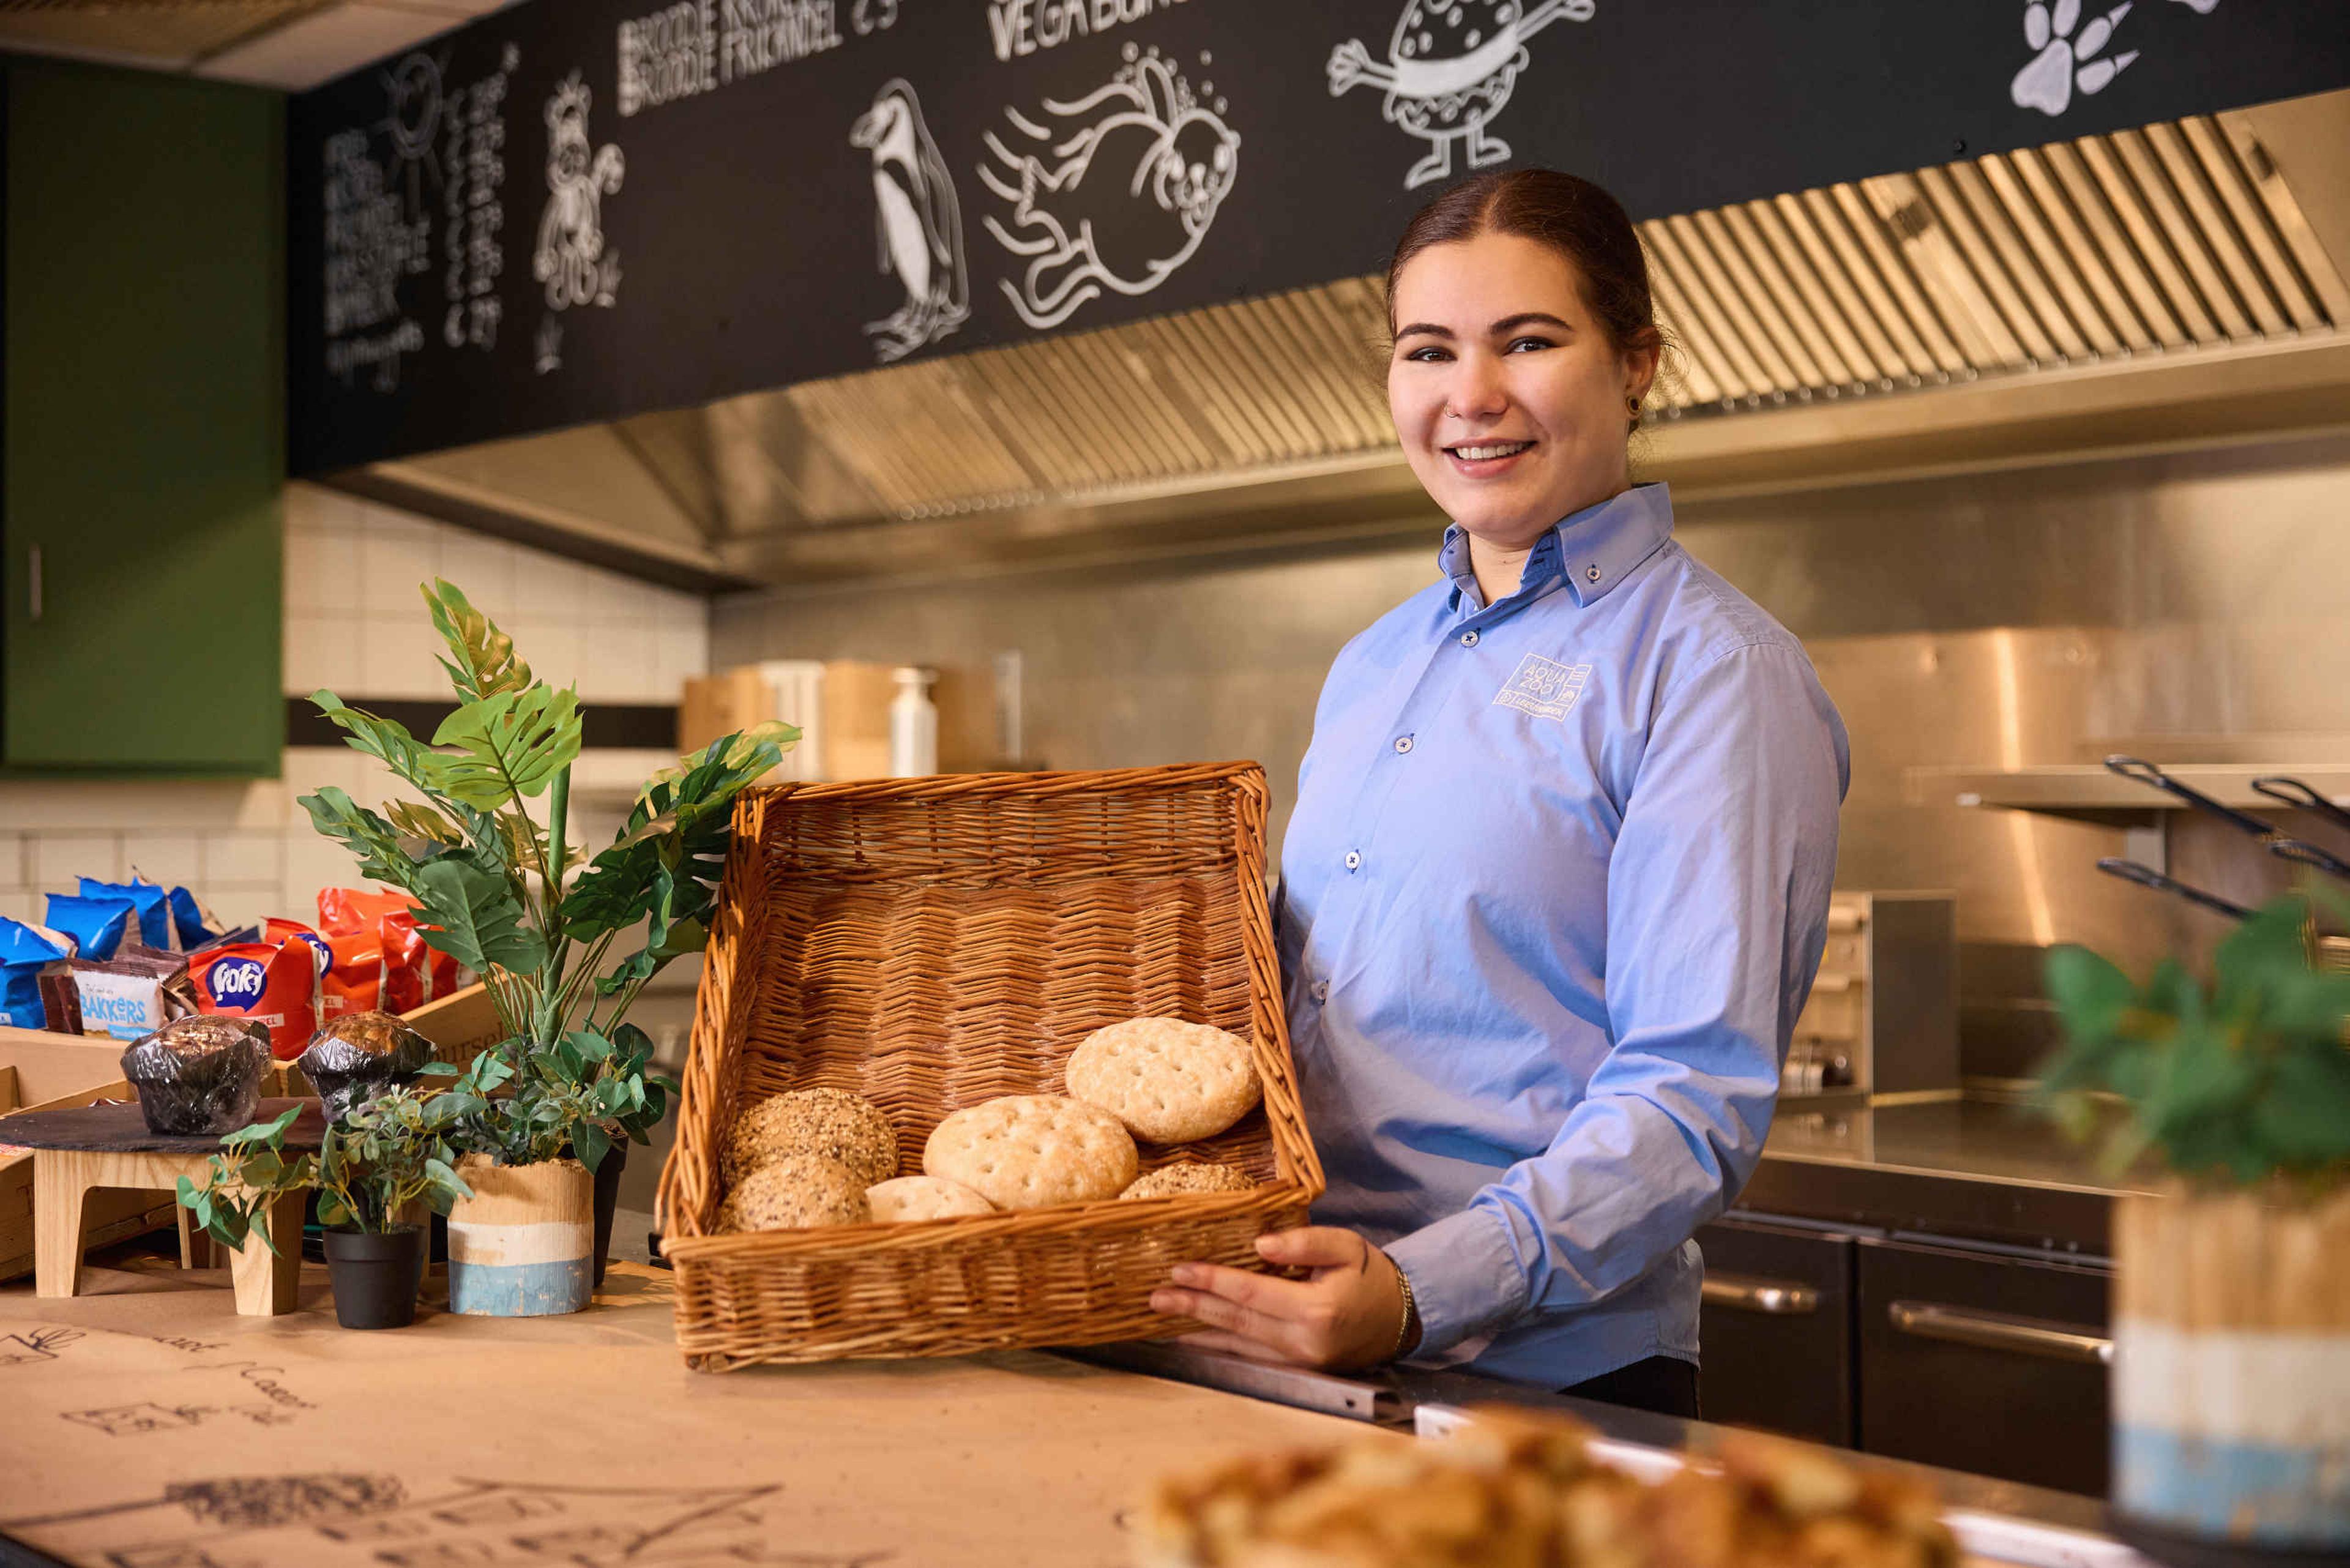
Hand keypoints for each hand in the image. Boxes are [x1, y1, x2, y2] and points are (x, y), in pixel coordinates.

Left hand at [1149, 1226, 1410, 1370]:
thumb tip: (1260, 1245)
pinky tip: (1194, 1336)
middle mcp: (1302, 1343)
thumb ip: (1305, 1243)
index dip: (1212, 1281)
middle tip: (1155, 1296)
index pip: (1251, 1293)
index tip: (1179, 1269)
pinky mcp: (1296, 1368)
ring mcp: (1298, 1361)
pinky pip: (1249, 1354)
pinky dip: (1218, 1344)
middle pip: (1236, 1321)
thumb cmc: (1371, 1276)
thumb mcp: (1347, 1246)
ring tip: (1161, 1317)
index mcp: (1315, 1311)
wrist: (1402, 1318)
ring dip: (1197, 1329)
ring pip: (1237, 1342)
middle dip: (1192, 1307)